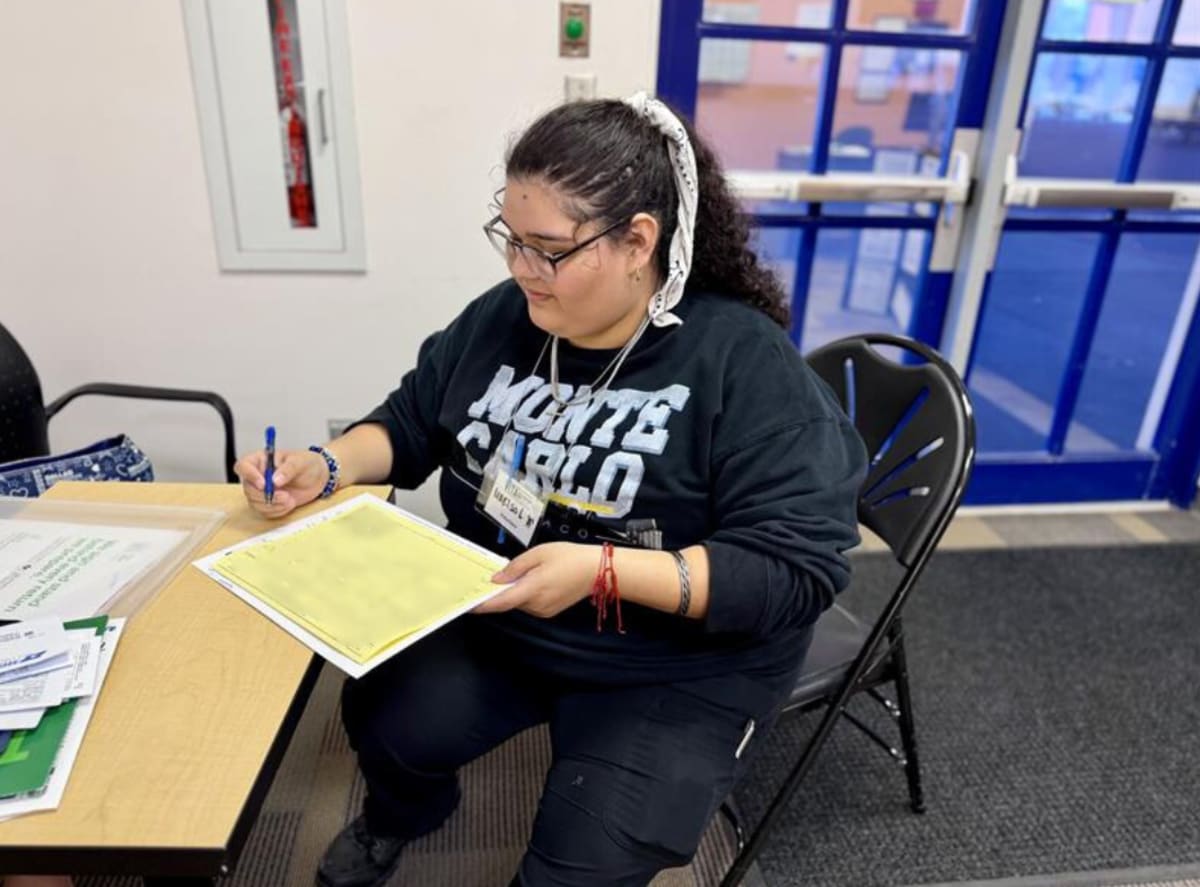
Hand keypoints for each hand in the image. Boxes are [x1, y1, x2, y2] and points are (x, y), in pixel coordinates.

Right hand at [233, 448, 328, 518]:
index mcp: (261, 460)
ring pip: (255, 503)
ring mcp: (262, 490)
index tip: (264, 484)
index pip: (243, 466)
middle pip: (248, 489)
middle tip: (285, 496)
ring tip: (290, 500)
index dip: (249, 476)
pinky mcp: (269, 502)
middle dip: (265, 496)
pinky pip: (265, 511)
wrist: (319, 477)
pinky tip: (289, 505)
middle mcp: (258, 475)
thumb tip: (275, 480)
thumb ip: (288, 469)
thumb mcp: (300, 461)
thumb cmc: (308, 463)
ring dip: (272, 505)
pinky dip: (277, 511)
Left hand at [475, 542, 598, 618]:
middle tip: (501, 574)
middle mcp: (537, 604)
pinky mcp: (549, 611)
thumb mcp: (539, 553)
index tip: (470, 604)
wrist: (596, 570)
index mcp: (533, 588)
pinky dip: (527, 594)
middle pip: (509, 601)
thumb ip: (515, 567)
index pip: (501, 602)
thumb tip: (498, 578)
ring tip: (527, 573)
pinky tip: (535, 581)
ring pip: (519, 603)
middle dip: (502, 590)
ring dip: (516, 591)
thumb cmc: (570, 558)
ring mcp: (544, 610)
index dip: (483, 605)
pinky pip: (530, 604)